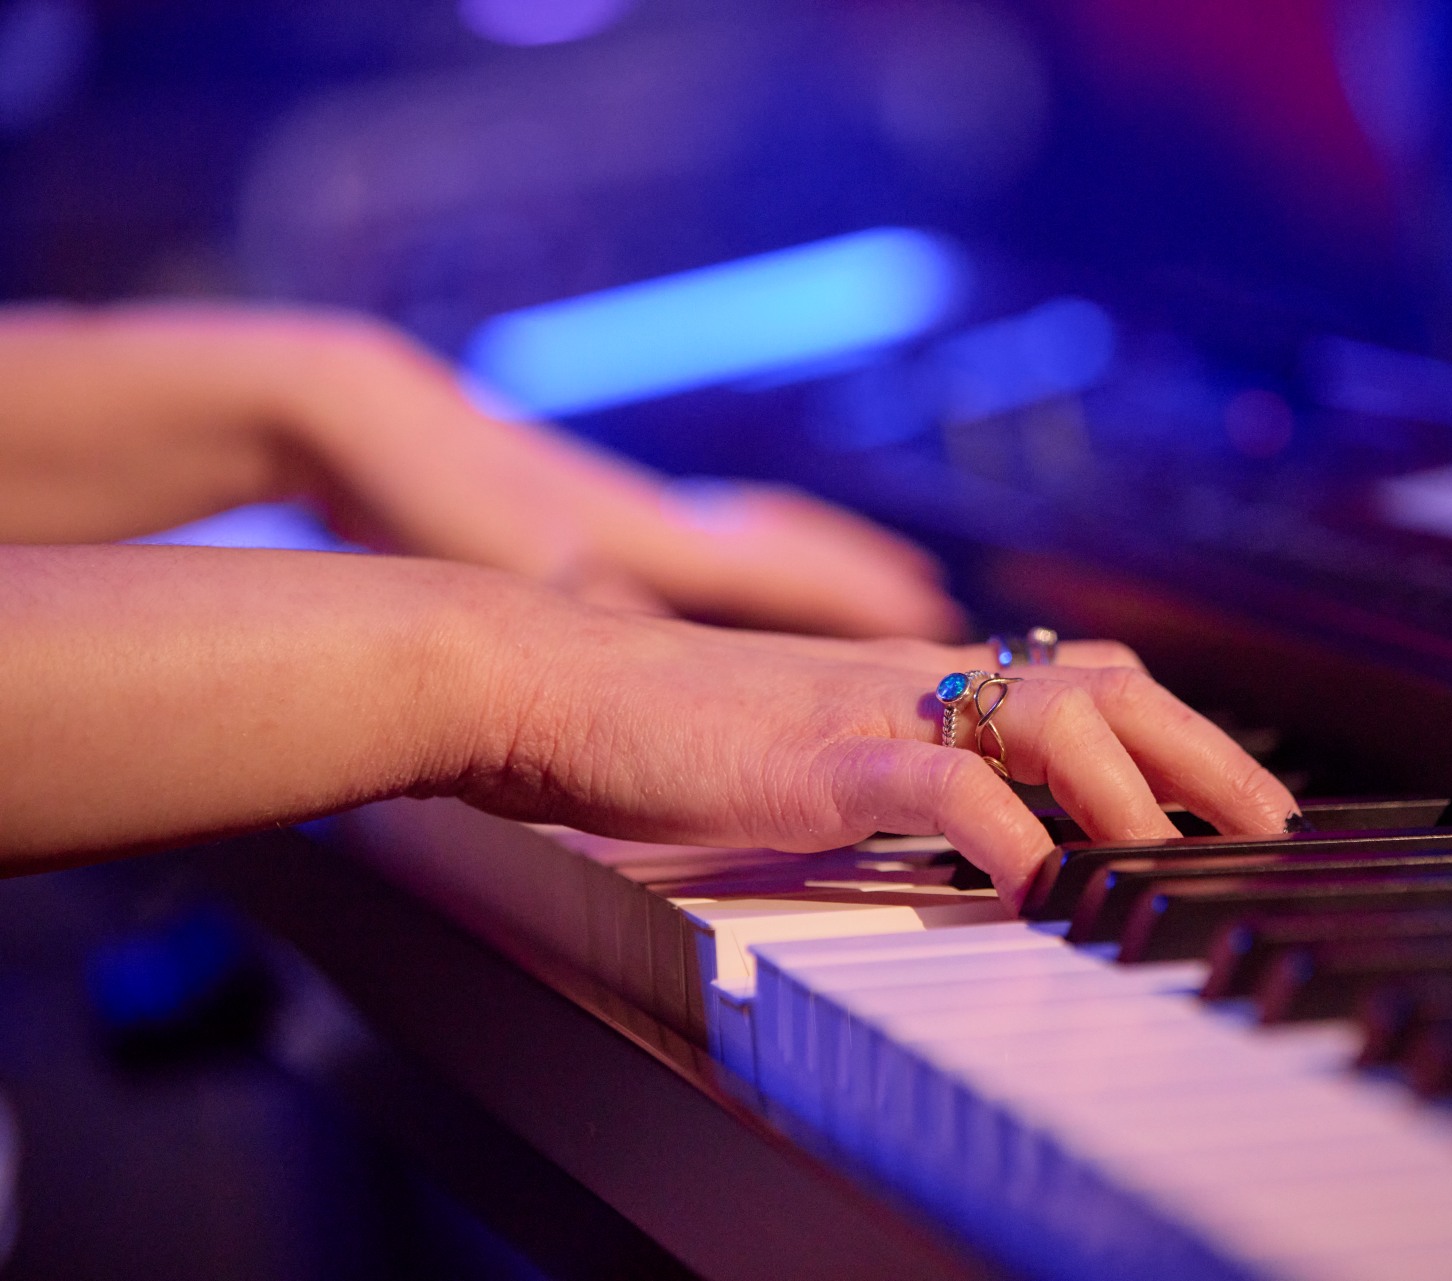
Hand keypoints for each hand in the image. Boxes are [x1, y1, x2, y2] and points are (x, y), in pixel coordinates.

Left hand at [0, 304, 964, 638]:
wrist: (362, 423)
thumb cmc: (450, 502)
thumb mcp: (548, 586)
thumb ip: (633, 638)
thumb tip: (714, 688)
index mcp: (668, 541)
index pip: (800, 571)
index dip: (867, 597)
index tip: (935, 615)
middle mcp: (656, 522)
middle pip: (781, 540)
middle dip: (850, 570)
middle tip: (916, 593)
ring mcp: (611, 516)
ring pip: (731, 534)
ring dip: (790, 558)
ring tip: (830, 579)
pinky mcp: (561, 522)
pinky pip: (673, 544)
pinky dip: (714, 564)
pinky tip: (683, 588)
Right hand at [457, 609, 1297, 900]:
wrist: (546, 680)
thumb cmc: (660, 727)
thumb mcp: (801, 746)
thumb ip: (883, 772)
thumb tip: (958, 823)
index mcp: (918, 675)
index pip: (1085, 680)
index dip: (1176, 732)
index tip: (1234, 796)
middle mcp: (918, 675)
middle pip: (1109, 690)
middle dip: (1206, 757)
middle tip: (1273, 828)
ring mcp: (874, 708)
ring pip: (1052, 722)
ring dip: (1133, 798)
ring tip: (1181, 866)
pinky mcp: (818, 754)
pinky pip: (943, 782)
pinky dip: (1011, 833)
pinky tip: (1048, 889)